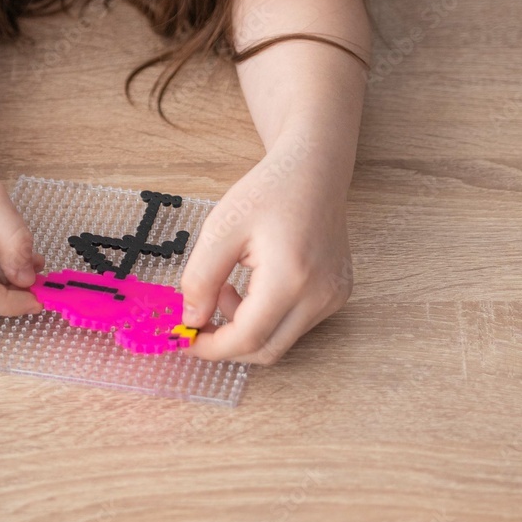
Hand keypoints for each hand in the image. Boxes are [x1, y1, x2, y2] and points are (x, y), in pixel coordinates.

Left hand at [180, 140, 353, 363]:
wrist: (313, 171)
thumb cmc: (268, 192)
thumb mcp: (220, 229)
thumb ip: (200, 279)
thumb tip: (190, 320)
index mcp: (290, 276)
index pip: (247, 338)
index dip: (211, 347)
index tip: (185, 339)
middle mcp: (319, 294)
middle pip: (266, 351)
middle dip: (226, 345)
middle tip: (198, 323)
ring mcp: (333, 297)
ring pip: (280, 341)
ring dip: (246, 329)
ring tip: (227, 289)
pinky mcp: (336, 294)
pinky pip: (295, 325)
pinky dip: (267, 320)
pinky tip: (253, 289)